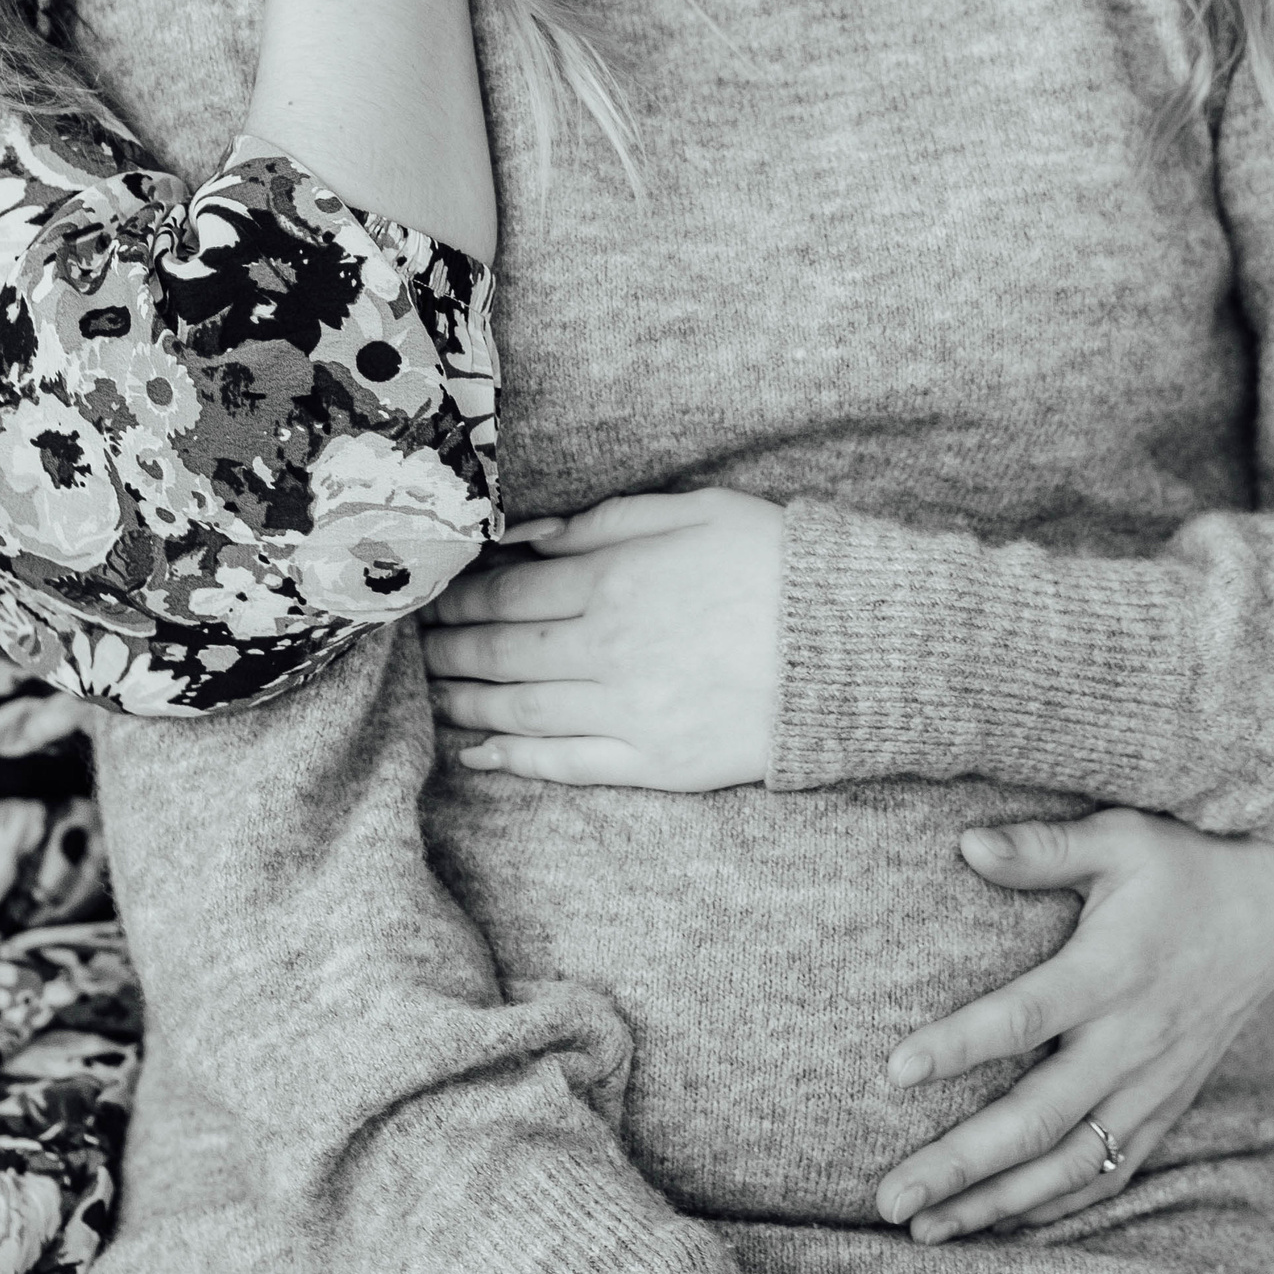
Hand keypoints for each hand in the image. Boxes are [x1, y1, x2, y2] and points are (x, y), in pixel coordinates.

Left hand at [422, 486, 783, 788]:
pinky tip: (478, 751)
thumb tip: (523, 534)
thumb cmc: (777, 563)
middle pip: (501, 653)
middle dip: (447, 650)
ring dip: (464, 702)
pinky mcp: (657, 763)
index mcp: (613, 582)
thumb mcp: (693, 509)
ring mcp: (630, 713)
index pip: (507, 595)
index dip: (459, 599)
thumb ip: (600, 522)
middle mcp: (608, 650)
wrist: (857, 646)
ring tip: (432, 693)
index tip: (432, 598)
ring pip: (520, 711)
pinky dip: (514, 759)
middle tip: (416, 646)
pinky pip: (567, 764)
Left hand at [876, 810, 1273, 1241]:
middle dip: (960, 1164)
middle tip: (890, 1198)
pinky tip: (1001, 1226)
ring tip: (925, 1230)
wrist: (1272, 908)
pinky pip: (1109, 1171)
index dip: (959, 1046)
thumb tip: (967, 844)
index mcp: (1111, 972)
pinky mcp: (1164, 1104)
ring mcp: (1151, 1083)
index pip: (1024, 1017)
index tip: (895, 1071)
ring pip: (1068, 1163)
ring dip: (995, 1203)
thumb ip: (1043, 848)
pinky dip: (1055, 1206)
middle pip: (1036, 1118)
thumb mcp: (1117, 837)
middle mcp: (1130, 1041)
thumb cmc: (1182, 864)